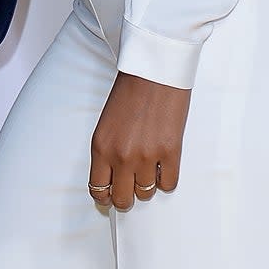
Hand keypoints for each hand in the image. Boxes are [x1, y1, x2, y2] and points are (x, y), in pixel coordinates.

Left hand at [88, 71, 189, 211]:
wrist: (154, 69)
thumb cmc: (130, 90)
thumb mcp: (107, 123)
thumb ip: (108, 151)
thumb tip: (114, 177)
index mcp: (101, 147)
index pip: (98, 190)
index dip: (105, 196)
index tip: (110, 194)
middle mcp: (121, 156)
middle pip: (122, 199)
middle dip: (126, 196)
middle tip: (131, 186)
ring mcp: (147, 156)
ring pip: (146, 192)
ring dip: (148, 182)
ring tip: (149, 163)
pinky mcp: (170, 151)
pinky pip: (168, 184)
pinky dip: (167, 177)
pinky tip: (164, 162)